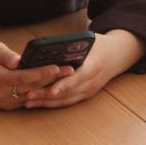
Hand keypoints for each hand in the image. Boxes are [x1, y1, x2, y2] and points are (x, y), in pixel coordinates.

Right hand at [0, 41, 69, 110]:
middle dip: (52, 79)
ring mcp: (5, 102)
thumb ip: (5, 55)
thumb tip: (18, 61)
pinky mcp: (8, 106)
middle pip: (32, 87)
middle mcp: (1, 94)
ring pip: (33, 95)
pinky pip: (29, 99)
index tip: (57, 67)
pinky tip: (55, 84)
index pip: (24, 77)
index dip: (42, 73)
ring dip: (50, 87)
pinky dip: (41, 92)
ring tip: (68, 77)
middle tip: (71, 70)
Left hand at [22, 30, 143, 108]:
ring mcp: (89, 91)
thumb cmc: (99, 45)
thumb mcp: (88, 40)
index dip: (64, 85)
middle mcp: (92, 81)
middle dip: (46, 95)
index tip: (51, 90)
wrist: (117, 55)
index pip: (77, 78)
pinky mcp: (86, 95)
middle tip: (28, 95)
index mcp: (94, 66)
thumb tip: (48, 48)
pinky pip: (68, 102)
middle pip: (67, 92)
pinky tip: (39, 104)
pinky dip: (53, 104)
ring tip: (28, 102)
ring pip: (66, 100)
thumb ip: (71, 46)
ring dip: (46, 103)